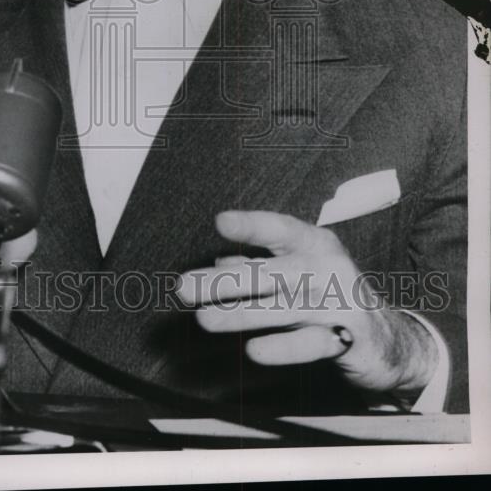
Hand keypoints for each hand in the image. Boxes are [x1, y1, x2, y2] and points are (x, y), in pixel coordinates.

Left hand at [176, 210, 437, 400]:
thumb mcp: (297, 272)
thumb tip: (220, 261)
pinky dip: (283, 348)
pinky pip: (311, 344)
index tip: (220, 222)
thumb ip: (260, 266)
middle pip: (270, 272)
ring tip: (204, 320)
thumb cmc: (329, 295)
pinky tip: (253, 350)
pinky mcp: (349, 339)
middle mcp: (327, 268)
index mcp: (314, 243)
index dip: (251, 225)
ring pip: (284, 308)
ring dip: (241, 314)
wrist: (389, 339)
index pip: (281, 229)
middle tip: (184, 288)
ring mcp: (339, 303)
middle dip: (224, 281)